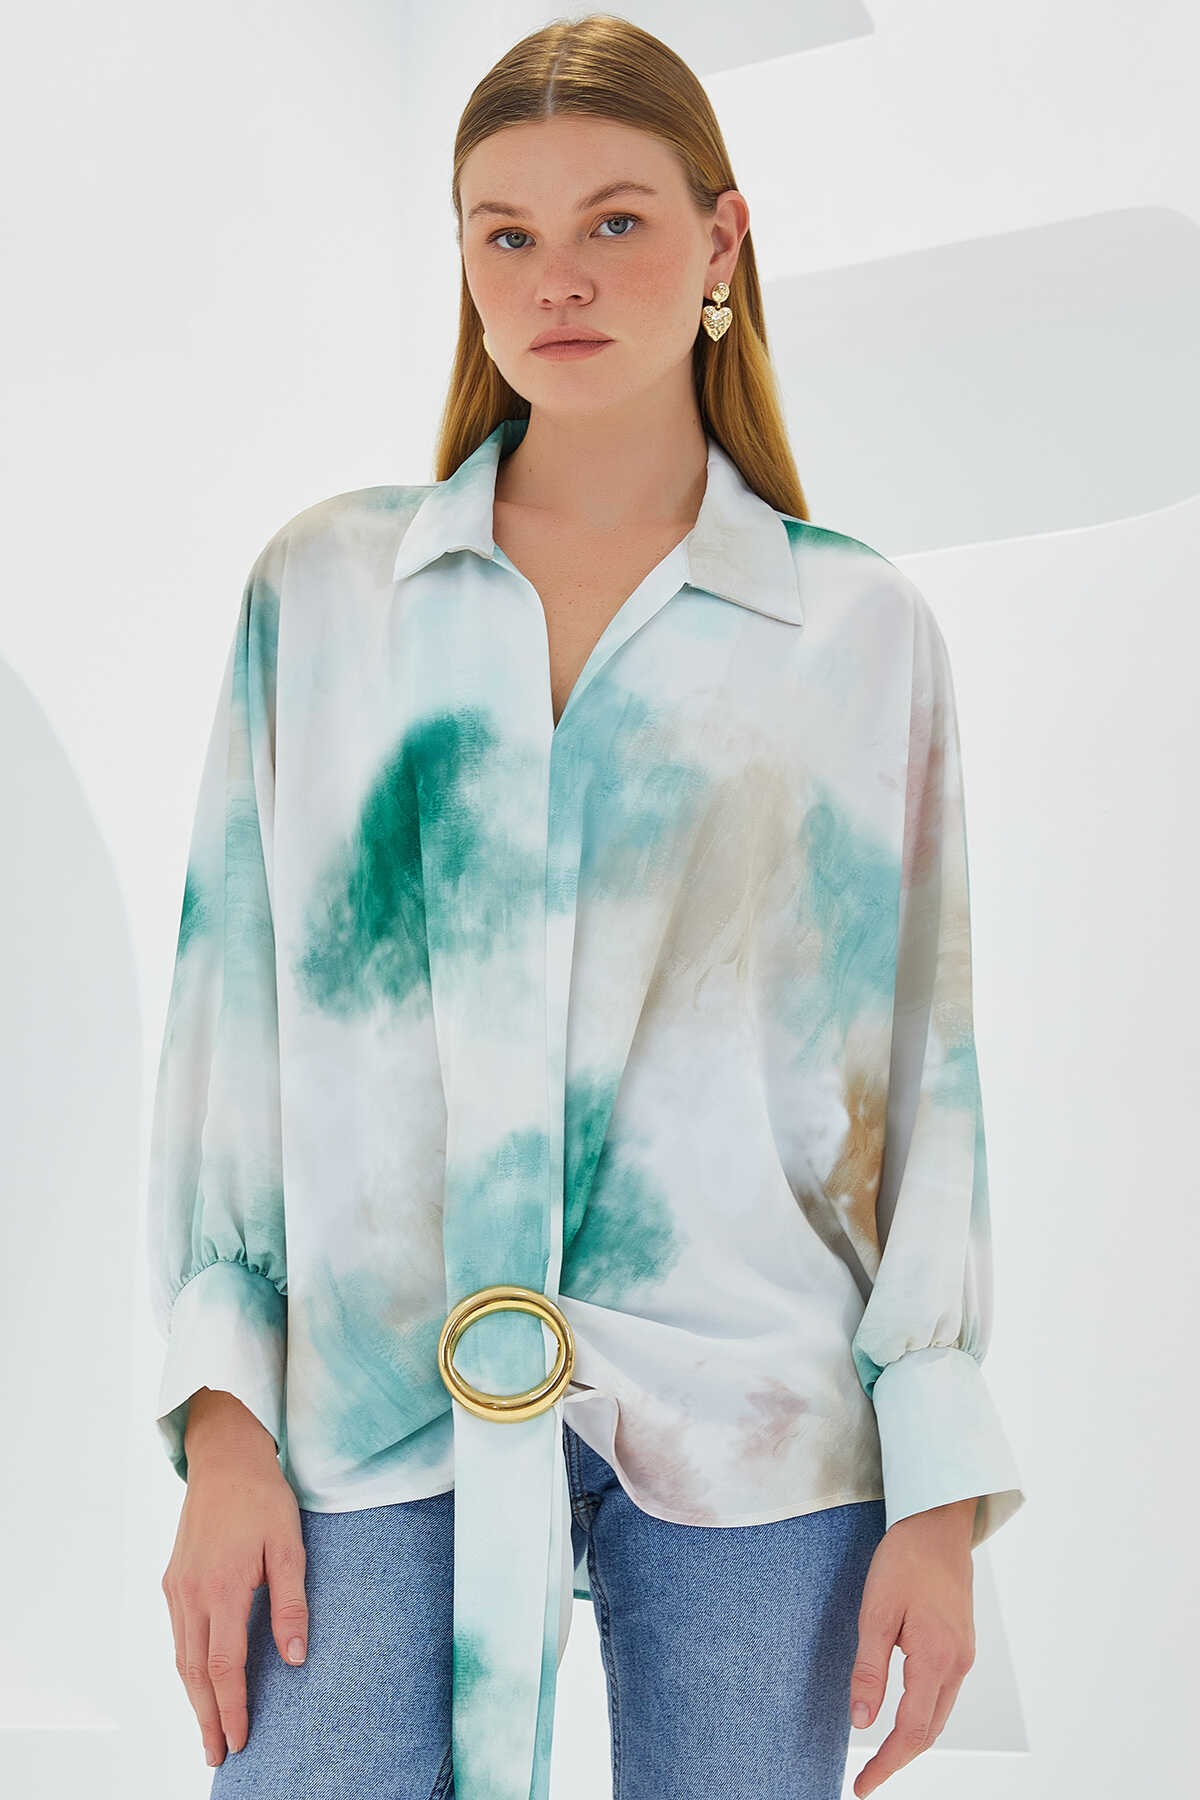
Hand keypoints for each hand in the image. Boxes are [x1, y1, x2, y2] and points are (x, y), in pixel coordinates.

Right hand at [160, 1389, 308, 1769]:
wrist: (223, 1458)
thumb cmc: (262, 1498)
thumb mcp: (288, 1545)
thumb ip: (291, 1603)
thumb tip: (296, 1657)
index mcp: (223, 1588)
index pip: (224, 1666)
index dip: (232, 1708)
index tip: (241, 1739)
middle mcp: (191, 1594)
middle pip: (196, 1673)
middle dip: (207, 1718)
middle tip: (218, 1755)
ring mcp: (177, 1588)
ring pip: (182, 1657)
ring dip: (195, 1698)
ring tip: (208, 1728)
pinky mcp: (172, 1579)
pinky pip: (178, 1635)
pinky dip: (187, 1666)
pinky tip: (199, 1679)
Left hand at [847, 1497, 976, 1796]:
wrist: (938, 1523)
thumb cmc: (905, 1559)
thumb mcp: (875, 1611)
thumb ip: (869, 1669)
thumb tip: (861, 1721)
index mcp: (936, 1658)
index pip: (912, 1730)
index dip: (887, 1763)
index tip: (862, 1787)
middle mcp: (957, 1664)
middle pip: (930, 1730)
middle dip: (899, 1759)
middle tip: (867, 1780)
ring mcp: (964, 1655)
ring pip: (940, 1715)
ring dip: (912, 1739)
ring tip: (881, 1757)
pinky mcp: (961, 1644)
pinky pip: (944, 1694)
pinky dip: (923, 1715)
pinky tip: (904, 1717)